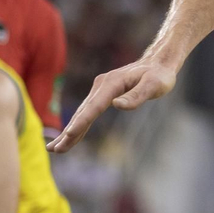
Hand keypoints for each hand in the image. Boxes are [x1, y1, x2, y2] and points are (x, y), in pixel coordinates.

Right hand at [49, 58, 177, 152]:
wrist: (158, 63)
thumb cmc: (159, 75)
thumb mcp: (154, 85)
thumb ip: (136, 96)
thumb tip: (117, 105)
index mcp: (112, 83)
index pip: (94, 106)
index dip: (82, 121)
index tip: (68, 134)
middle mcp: (101, 85)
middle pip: (83, 112)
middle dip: (69, 132)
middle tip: (54, 150)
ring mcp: (100, 89)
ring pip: (82, 113)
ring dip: (69, 130)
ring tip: (54, 148)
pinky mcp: (102, 93)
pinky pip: (88, 111)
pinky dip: (78, 124)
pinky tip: (70, 135)